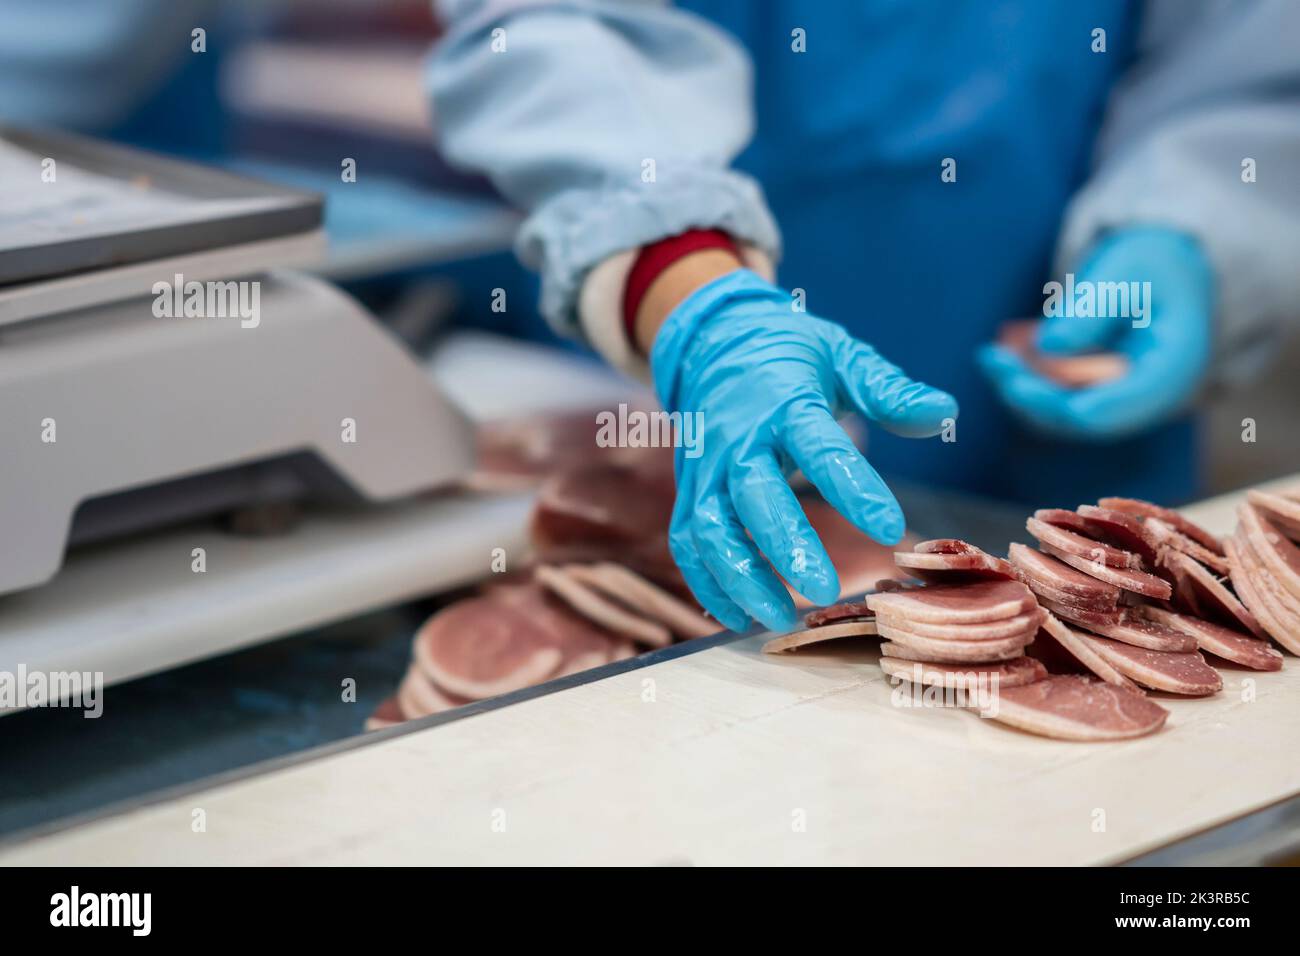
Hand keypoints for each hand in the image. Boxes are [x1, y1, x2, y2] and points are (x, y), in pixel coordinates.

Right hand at [650, 269, 957, 632]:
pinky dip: (707, 582)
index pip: (819, 446)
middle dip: (786, 546)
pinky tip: (739, 617)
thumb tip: (946, 412)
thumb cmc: (791, 355)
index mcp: (784, 401)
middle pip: (754, 495)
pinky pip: (688, 542)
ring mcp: (706, 467)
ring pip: (711, 528)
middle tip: (827, 590)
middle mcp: (738, 437)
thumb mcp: (843, 355)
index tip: (890, 528)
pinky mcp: (690, 490)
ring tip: (781, 619)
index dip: (853, 488)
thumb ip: (889, 391)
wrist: (714, 341)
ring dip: (741, 577)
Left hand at [978, 226, 1213, 440]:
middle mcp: (1148, 395)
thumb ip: (1095, 305)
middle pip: (1085, 416)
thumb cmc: (1150, 264)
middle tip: (994, 361)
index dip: (1069, 405)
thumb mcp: (1128, 268)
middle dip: (1034, 394)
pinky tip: (994, 357)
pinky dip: (1025, 380)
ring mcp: (1121, 398)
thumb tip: (1047, 345)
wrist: (1161, 270)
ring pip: (1063, 412)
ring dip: (1023, 389)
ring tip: (990, 357)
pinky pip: (1055, 398)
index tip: (1021, 386)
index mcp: (1173, 368)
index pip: (1121, 406)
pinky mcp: (1095, 392)